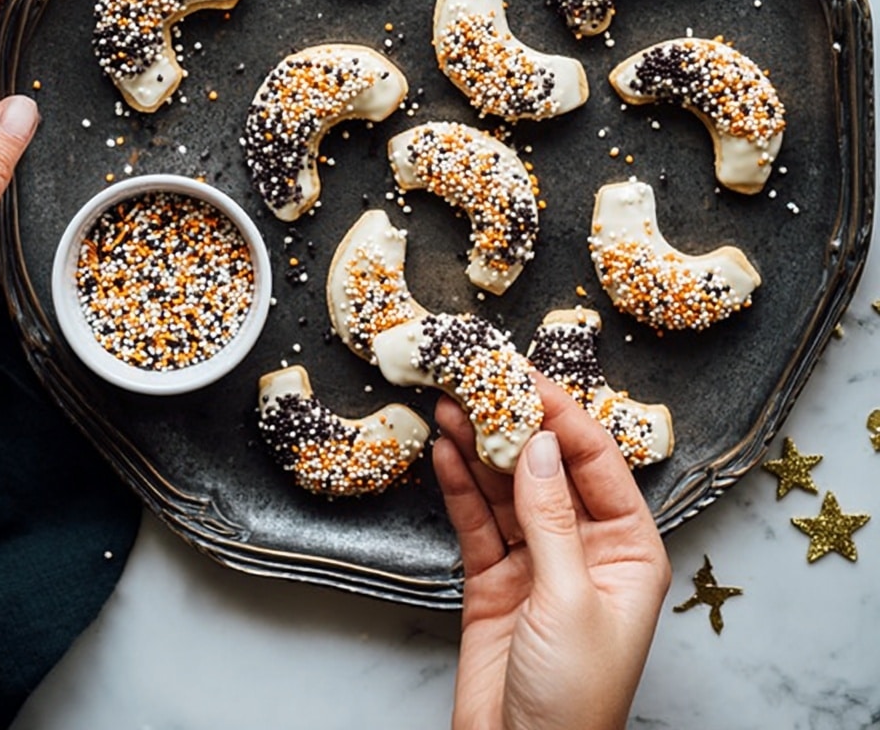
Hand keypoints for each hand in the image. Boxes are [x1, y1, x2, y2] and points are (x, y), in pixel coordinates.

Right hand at [433, 376, 670, 729]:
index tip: (524, 376)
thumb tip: (539, 442)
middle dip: (512, 422)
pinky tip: (445, 451)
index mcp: (629, 549)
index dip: (561, 414)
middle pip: (547, 466)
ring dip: (479, 446)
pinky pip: (477, 518)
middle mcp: (586, 546)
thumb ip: (550, 517)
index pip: (596, 461)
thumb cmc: (573, 700)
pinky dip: (460, 484)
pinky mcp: (495, 577)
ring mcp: (538, 560)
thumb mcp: (569, 600)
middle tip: (479, 379)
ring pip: (507, 486)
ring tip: (451, 403)